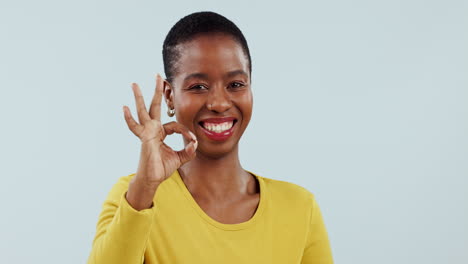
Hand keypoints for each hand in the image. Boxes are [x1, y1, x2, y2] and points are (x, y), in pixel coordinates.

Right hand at [123, 74, 197, 188]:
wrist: (152, 179)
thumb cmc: (162, 168)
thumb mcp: (180, 158)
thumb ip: (189, 151)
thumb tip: (195, 143)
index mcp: (161, 133)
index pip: (176, 125)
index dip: (186, 132)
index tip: (193, 141)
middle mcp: (153, 130)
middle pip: (155, 106)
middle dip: (157, 91)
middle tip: (157, 75)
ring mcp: (147, 133)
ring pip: (143, 111)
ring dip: (139, 97)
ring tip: (134, 84)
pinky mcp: (144, 138)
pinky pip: (136, 127)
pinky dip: (129, 118)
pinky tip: (124, 107)